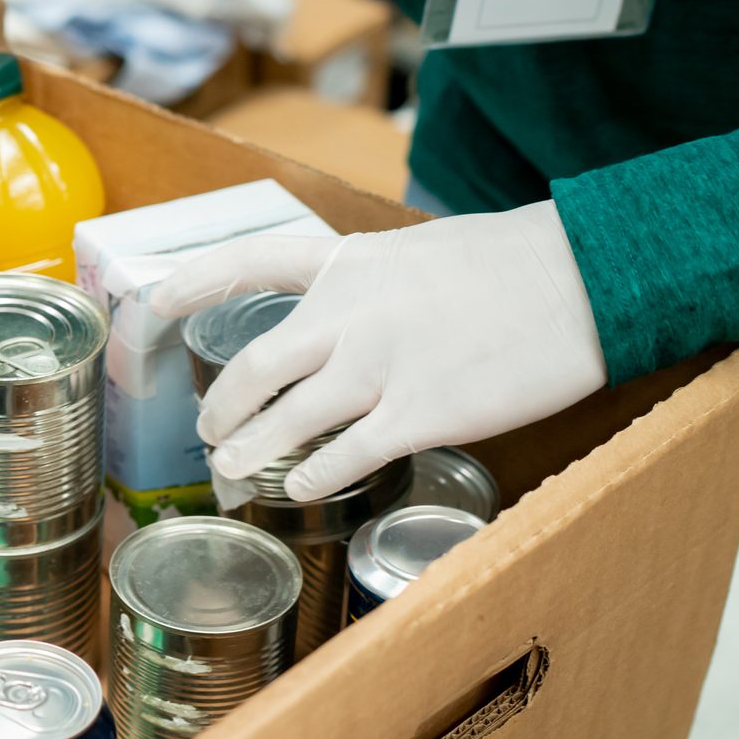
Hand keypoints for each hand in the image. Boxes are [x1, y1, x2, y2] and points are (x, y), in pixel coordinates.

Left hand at [149, 202, 607, 501]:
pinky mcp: (418, 414)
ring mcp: (379, 367)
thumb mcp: (418, 252)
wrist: (583, 281)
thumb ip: (369, 286)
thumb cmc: (510, 265)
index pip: (254, 262)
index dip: (197, 281)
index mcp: (349, 263)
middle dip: (222, 406)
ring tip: (232, 471)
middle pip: (255, 366)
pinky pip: (343, 456)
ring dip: (251, 452)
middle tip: (209, 431)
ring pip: (287, 421)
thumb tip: (343, 320)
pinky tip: (300, 487)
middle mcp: (349, 315)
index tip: (156, 300)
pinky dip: (312, 476)